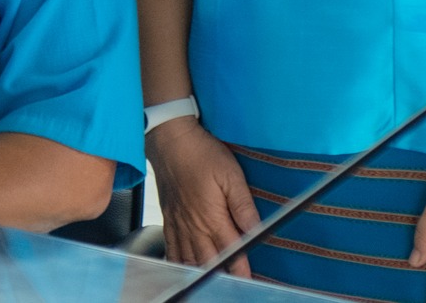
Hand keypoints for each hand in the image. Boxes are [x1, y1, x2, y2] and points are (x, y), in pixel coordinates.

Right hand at [146, 118, 258, 278]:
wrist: (170, 140)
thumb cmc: (200, 153)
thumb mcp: (230, 174)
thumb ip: (243, 205)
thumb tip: (256, 229)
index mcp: (211, 218)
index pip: (230, 251)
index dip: (241, 268)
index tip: (249, 279)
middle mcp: (193, 227)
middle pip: (209, 261)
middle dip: (223, 275)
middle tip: (234, 284)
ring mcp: (179, 225)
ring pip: (190, 260)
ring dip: (202, 272)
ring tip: (212, 280)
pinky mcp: (169, 219)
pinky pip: (172, 250)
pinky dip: (179, 263)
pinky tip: (185, 267)